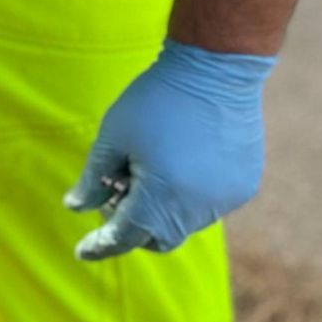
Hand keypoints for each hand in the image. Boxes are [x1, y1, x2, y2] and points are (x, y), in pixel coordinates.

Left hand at [66, 40, 273, 260]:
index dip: (100, 245)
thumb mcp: (113, 137)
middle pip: (157, 237)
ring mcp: (225, 200)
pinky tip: (180, 160)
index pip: (124, 237)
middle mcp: (198, 209)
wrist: (216, 70)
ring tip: (149, 167)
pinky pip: (210, 204)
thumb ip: (92, 179)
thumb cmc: (156, 100)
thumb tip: (77, 207)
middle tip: (115, 195)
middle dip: (133, 226)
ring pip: (186, 222)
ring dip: (163, 209)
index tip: (82, 251)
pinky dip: (189, 195)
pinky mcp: (244, 186)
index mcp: (161, 200)